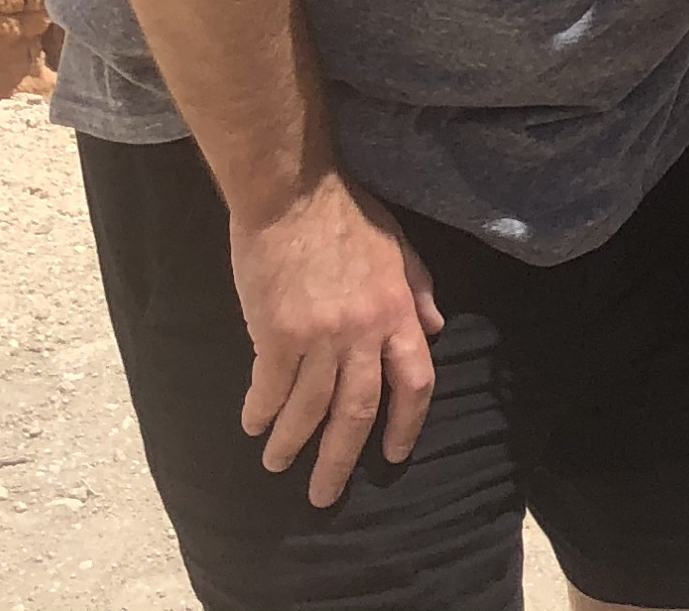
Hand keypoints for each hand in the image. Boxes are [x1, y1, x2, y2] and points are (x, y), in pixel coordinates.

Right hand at [227, 169, 446, 507]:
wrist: (293, 193)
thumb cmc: (347, 215)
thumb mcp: (400, 247)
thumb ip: (418, 291)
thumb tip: (436, 329)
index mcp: (397, 312)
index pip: (414, 382)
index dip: (406, 423)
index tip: (394, 454)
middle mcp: (363, 333)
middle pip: (357, 412)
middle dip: (341, 459)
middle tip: (325, 495)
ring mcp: (320, 337)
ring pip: (310, 408)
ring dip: (293, 444)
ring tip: (278, 465)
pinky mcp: (277, 335)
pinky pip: (271, 387)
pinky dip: (262, 411)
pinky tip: (253, 425)